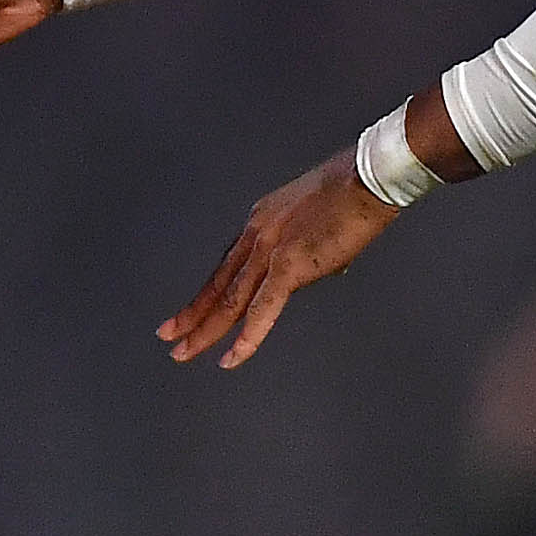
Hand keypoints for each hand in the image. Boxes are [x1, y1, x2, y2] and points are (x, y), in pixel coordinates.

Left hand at [159, 151, 400, 367]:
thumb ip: (307, 247)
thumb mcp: (316, 220)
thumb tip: (317, 268)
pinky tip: (232, 357)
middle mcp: (257, 236)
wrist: (366, 179)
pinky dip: (247, 337)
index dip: (206, 293)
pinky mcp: (289, 266)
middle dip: (192, 316)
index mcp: (261, 223)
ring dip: (205, 330)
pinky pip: (263, 310)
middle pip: (218, 285)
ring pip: (229, 301)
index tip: (191, 310)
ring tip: (184, 352)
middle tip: (169, 337)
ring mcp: (269, 251)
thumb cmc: (354, 192)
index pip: (226, 267)